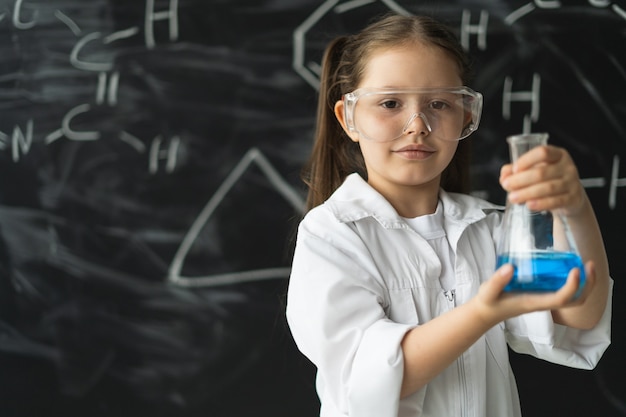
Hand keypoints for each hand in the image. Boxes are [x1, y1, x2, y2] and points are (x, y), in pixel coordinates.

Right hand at [473, 262, 595, 325]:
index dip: (572, 285)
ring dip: (584, 282)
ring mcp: (544, 299)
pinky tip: (568, 266)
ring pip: (573, 297)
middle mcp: (543, 303)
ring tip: (585, 264)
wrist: (486, 313)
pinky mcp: (542, 294)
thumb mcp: (488, 291)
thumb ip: (497, 280)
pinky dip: (574, 280)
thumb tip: (511, 267)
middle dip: (587, 284)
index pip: (561, 298)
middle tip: (589, 264)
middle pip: (575, 300)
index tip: (575, 269)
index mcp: (534, 303)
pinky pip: (565, 291)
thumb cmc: (488, 302)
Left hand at [499, 145, 585, 216]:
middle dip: (520, 180)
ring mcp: (572, 183)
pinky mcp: (573, 198)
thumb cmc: (549, 181)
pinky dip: (541, 203)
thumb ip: (517, 171)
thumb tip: (504, 176)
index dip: (526, 160)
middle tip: (507, 185)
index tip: (514, 169)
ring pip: (548, 188)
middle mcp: (567, 167)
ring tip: (513, 197)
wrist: (570, 198)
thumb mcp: (534, 171)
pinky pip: (556, 201)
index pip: (543, 152)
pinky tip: (529, 204)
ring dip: (527, 193)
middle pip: (542, 172)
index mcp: (557, 155)